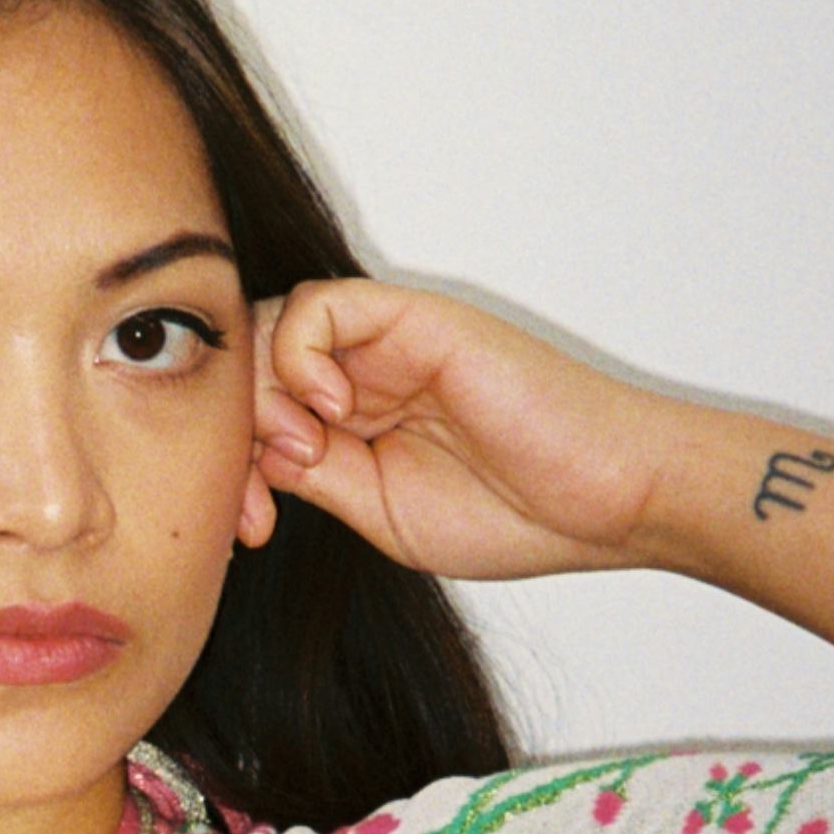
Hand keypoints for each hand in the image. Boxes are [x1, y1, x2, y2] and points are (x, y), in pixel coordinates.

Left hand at [252, 279, 670, 580]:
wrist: (603, 499)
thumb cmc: (516, 514)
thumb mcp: (378, 510)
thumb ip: (311, 473)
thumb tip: (245, 454)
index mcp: (354, 420)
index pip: (253, 414)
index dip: (230, 465)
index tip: (251, 527)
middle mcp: (363, 371)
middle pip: (249, 368)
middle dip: (234, 436)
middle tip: (262, 503)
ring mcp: (387, 341)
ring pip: (272, 330)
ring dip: (266, 398)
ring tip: (313, 450)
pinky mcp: (414, 317)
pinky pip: (318, 306)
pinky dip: (302, 355)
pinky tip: (337, 412)